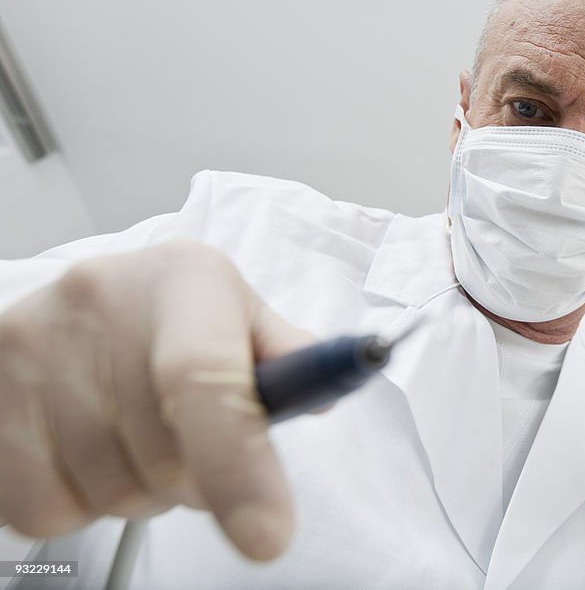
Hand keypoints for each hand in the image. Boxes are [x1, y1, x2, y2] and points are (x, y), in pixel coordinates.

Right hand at [0, 240, 314, 559]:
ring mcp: (29, 350)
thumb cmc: (180, 316)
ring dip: (144, 490)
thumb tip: (324, 390)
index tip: (267, 536)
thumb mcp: (242, 316)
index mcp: (183, 279)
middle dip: (202, 479)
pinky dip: (83, 502)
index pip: (203, 381)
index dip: (238, 466)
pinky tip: (94, 451)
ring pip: (109, 494)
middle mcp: (98, 302)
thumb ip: (289, 359)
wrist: (86, 303)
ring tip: (141, 435)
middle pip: (165, 459)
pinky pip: (46, 510)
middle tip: (199, 442)